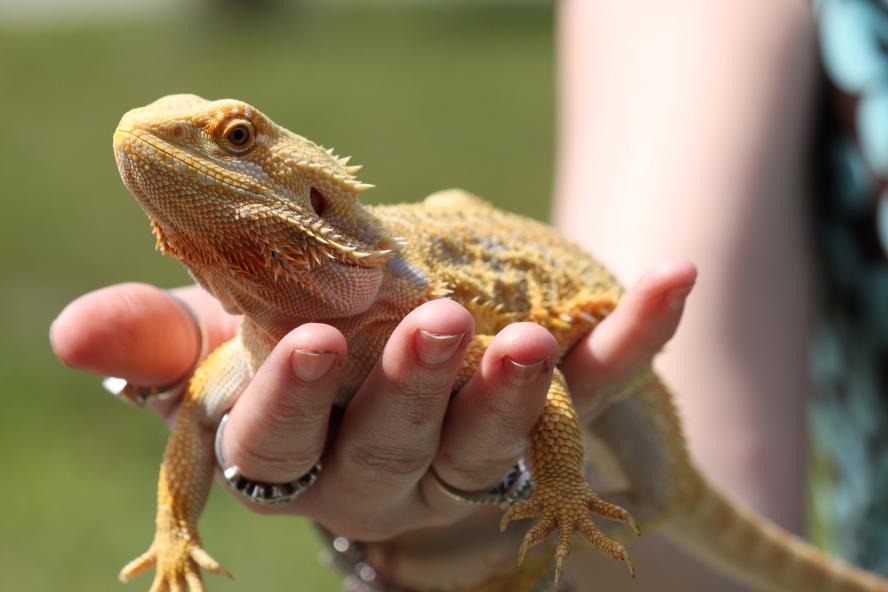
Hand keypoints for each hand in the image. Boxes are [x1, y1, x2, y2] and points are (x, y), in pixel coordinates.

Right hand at [49, 259, 693, 542]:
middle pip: (398, 447)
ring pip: (493, 443)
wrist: (403, 381)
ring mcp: (475, 456)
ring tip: (526, 336)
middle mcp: (389, 470)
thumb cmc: (304, 359)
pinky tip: (669, 277)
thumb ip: (165, 338)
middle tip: (434, 326)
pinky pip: (597, 387)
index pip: (282, 443)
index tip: (308, 343)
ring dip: (513, 392)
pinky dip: (634, 334)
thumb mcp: (228, 345)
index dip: (293, 400)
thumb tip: (75, 333)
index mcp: (301, 450)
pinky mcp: (551, 418)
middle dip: (413, 391)